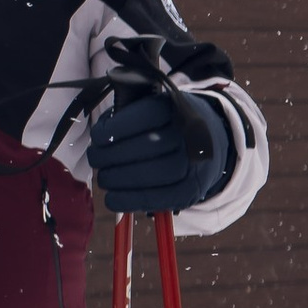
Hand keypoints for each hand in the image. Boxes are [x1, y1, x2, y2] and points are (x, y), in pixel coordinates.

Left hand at [89, 83, 234, 214]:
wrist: (211, 144)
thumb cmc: (168, 126)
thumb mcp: (153, 107)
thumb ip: (127, 113)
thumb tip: (100, 136)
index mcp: (179, 108)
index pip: (150, 114)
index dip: (119, 126)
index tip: (98, 136)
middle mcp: (191, 135)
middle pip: (151, 145)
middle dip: (114, 155)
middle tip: (96, 159)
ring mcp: (194, 164)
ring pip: (157, 173)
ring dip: (121, 179)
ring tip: (104, 178)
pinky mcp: (191, 190)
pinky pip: (161, 198)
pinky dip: (132, 200)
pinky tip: (113, 199)